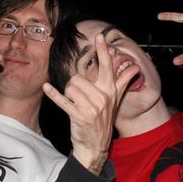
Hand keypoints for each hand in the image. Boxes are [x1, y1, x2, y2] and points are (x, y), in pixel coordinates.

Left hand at [42, 34, 139, 173]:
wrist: (96, 145)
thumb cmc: (103, 120)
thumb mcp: (115, 101)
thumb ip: (123, 82)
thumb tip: (135, 68)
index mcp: (110, 91)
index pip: (107, 67)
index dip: (103, 51)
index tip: (100, 36)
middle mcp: (102, 97)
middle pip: (80, 78)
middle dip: (75, 85)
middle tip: (79, 94)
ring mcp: (90, 107)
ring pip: (70, 87)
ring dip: (68, 94)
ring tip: (75, 104)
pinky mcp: (78, 115)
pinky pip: (63, 100)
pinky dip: (53, 94)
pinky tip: (47, 87)